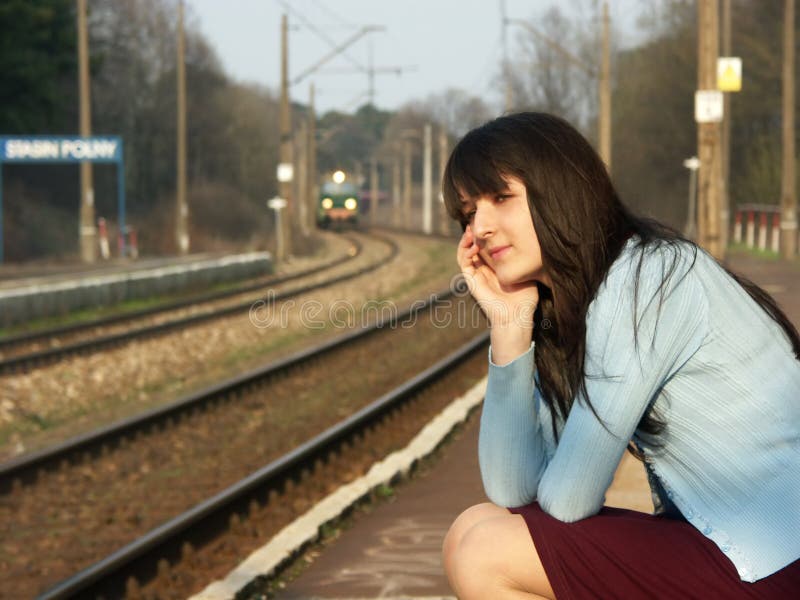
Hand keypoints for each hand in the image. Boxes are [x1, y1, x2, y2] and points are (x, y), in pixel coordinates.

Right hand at [457, 226, 539, 363]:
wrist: (516, 316)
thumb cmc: (524, 299)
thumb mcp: (526, 273)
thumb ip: (525, 260)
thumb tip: (536, 243)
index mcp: (495, 268)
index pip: (486, 247)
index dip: (485, 234)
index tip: (491, 223)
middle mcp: (483, 270)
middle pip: (473, 246)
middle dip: (473, 233)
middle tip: (475, 222)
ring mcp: (476, 275)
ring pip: (464, 252)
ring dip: (466, 240)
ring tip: (471, 230)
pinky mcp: (471, 281)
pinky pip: (464, 263)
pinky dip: (465, 252)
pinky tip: (474, 245)